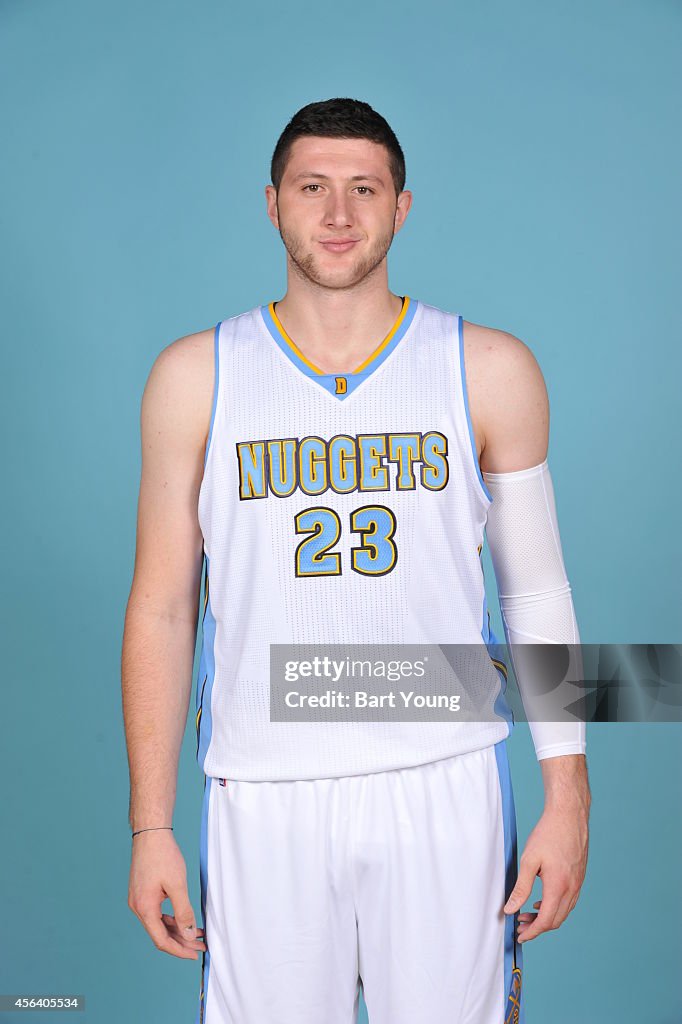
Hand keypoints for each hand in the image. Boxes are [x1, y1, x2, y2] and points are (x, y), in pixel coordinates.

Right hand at [128, 829, 206, 958]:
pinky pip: (156, 913)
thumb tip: (189, 934)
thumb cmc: (163, 855)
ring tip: (197, 934)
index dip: (179, 950)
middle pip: (160, 934)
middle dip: (181, 941)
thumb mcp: (177, 885)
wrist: (150, 833)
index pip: (161, 940)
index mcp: (144, 908)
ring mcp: (138, 900)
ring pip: (158, 924)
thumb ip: (183, 912)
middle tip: (200, 946)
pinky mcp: (142, 892)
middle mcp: (138, 907)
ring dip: (177, 930)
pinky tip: (184, 919)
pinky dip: (171, 918)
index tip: (194, 954)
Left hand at [503, 800, 588, 943]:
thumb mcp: (529, 860)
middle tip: (520, 925)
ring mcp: (578, 883)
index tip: (520, 936)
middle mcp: (572, 888)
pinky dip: (555, 907)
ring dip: (547, 918)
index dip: (532, 932)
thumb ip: (520, 888)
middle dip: (538, 927)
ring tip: (528, 913)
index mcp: (558, 886)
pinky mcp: (579, 877)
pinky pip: (569, 901)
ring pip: (564, 912)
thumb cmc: (548, 833)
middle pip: (556, 920)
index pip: (546, 921)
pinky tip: (542, 900)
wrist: (569, 815)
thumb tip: (510, 909)